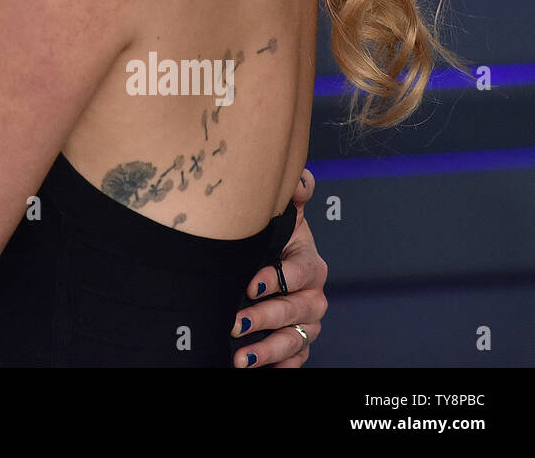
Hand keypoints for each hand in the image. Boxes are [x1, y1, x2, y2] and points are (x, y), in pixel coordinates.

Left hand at [231, 167, 327, 367]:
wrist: (273, 260)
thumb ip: (292, 194)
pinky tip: (258, 368)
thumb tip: (301, 180)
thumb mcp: (282, 214)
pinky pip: (297, 359)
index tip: (250, 284)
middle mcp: (313, 295)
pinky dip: (281, 366)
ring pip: (295, 339)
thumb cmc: (275, 238)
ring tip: (241, 357)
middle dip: (265, 317)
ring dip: (268, 350)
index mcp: (309, 263)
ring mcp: (308, 321)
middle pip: (295, 310)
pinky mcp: (300, 341)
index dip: (277, 279)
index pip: (300, 274)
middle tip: (236, 322)